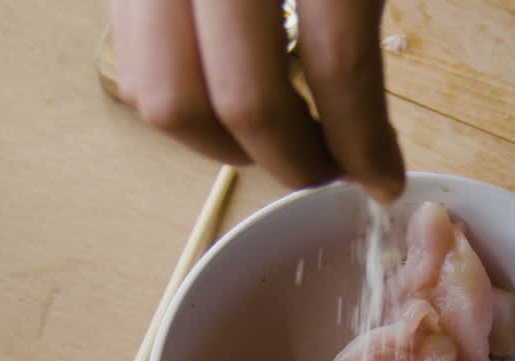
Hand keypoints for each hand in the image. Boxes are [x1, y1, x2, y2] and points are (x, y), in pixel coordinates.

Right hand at [111, 0, 405, 202]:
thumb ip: (362, 28)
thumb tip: (374, 151)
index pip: (337, 66)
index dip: (363, 141)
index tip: (383, 179)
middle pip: (241, 100)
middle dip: (290, 159)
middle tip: (325, 168)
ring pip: (164, 97)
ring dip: (224, 142)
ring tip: (277, 132)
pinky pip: (131, 64)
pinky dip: (180, 102)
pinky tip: (228, 88)